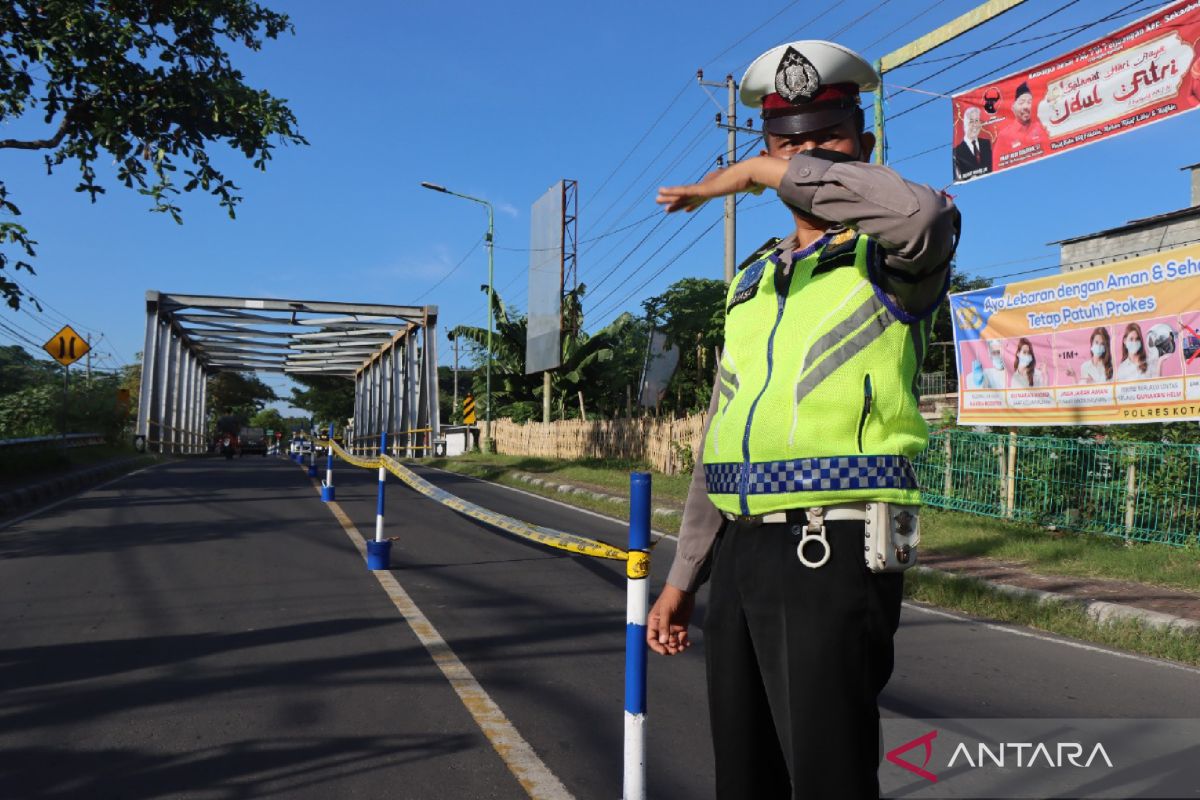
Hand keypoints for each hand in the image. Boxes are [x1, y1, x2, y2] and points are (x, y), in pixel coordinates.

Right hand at [647, 584, 694, 655]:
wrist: (684, 590)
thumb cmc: (671, 597)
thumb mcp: (666, 611)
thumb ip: (664, 626)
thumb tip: (663, 642)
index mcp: (654, 623)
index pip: (652, 639)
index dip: (656, 647)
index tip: (664, 651)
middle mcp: (662, 626)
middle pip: (662, 643)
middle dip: (668, 649)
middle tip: (675, 650)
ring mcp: (672, 627)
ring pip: (672, 642)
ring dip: (676, 647)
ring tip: (682, 647)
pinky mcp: (681, 626)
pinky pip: (682, 638)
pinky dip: (684, 643)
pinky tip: (688, 644)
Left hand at [656, 156, 788, 212]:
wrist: (752, 172)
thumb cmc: (754, 178)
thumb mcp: (753, 186)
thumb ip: (755, 187)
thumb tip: (762, 189)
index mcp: (716, 188)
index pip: (701, 198)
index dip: (691, 204)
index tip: (684, 209)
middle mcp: (708, 186)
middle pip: (688, 196)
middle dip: (675, 200)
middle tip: (662, 204)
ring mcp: (705, 186)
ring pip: (683, 192)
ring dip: (669, 196)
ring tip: (656, 198)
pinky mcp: (704, 187)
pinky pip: (685, 190)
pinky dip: (673, 191)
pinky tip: (662, 192)